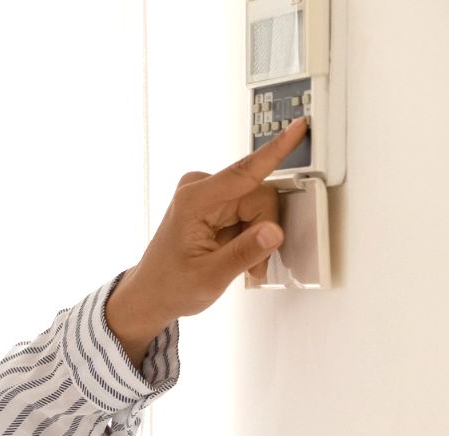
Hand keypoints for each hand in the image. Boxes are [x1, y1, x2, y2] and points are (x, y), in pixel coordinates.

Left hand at [107, 116, 311, 356]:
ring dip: (257, 237)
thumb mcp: (209, 277)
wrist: (150, 295)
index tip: (297, 127)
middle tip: (253, 265)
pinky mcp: (216, 203)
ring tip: (240, 264)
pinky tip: (234, 252)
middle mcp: (200, 190)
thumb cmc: (169, 285)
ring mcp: (208, 195)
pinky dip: (249, 236)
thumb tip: (273, 231)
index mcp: (194, 201)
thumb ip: (244, 253)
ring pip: (258, 206)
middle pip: (259, 197)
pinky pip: (250, 212)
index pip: (244, 172)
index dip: (275, 150)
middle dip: (263, 231)